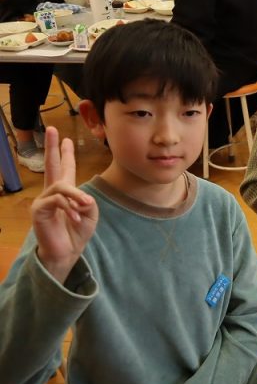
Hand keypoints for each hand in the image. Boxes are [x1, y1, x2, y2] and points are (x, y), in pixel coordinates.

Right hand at [30, 127, 97, 283]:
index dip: (65, 154)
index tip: (66, 138)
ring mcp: (44, 200)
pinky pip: (56, 201)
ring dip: (76, 195)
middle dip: (53, 147)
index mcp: (65, 192)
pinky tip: (75, 219)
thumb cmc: (77, 233)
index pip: (65, 169)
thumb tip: (81, 197)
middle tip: (52, 130)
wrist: (66, 252)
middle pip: (51, 165)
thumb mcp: (90, 214)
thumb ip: (87, 202)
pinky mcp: (39, 210)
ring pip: (61, 186)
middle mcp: (52, 193)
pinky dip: (69, 208)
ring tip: (86, 206)